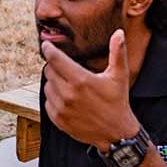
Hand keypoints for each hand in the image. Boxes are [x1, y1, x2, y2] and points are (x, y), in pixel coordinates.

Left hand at [41, 30, 139, 151]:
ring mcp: (62, 108)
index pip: (55, 59)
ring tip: (70, 85)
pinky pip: (48, 101)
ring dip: (54, 82)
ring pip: (47, 86)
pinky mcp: (58, 120)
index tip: (47, 45)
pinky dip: (54, 97)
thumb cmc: (117, 102)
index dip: (49, 49)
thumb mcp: (119, 76)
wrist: (116, 133)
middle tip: (67, 69)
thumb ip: (117, 52)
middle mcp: (68, 94)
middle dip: (55, 66)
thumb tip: (119, 33)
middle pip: (49, 71)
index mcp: (81, 80)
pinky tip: (67, 98)